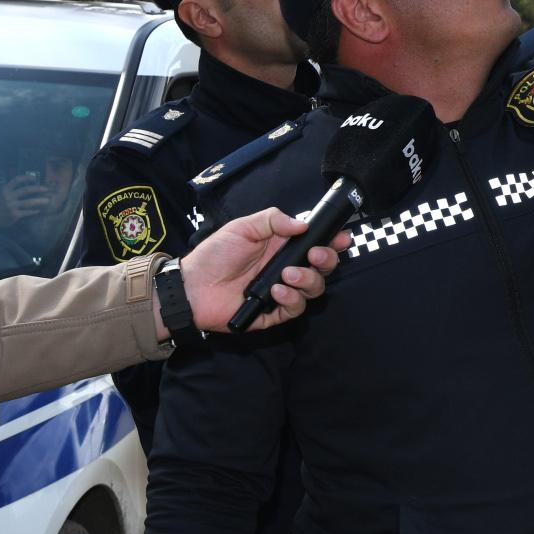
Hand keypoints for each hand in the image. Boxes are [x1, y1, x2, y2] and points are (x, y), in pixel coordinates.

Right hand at [0, 174, 61, 230]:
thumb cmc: (0, 205)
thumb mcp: (3, 195)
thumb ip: (13, 190)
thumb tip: (30, 184)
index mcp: (5, 190)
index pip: (16, 180)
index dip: (26, 177)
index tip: (34, 177)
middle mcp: (8, 197)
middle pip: (26, 190)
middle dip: (37, 188)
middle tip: (46, 188)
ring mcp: (11, 206)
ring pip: (29, 202)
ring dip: (39, 201)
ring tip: (47, 200)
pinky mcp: (14, 215)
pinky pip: (27, 212)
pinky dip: (34, 211)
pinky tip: (38, 210)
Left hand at [168, 206, 349, 336]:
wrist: (191, 286)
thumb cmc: (215, 254)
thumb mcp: (243, 227)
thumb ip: (274, 220)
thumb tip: (303, 225)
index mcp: (283, 247)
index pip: (316, 244)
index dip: (332, 241)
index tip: (341, 238)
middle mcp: (287, 268)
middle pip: (322, 268)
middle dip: (326, 260)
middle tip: (314, 255)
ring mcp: (281, 292)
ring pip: (314, 289)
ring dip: (308, 280)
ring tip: (287, 274)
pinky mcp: (272, 313)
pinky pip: (295, 309)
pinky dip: (291, 299)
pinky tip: (276, 290)